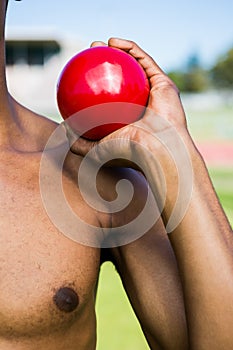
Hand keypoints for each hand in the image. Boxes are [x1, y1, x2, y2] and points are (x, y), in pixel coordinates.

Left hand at [64, 38, 188, 163]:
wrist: (158, 150)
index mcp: (129, 118)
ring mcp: (155, 94)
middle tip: (89, 55)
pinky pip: (146, 61)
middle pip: (122, 79)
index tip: (80, 75)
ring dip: (117, 51)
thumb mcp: (95, 150)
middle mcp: (142, 105)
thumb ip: (79, 142)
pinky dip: (131, 49)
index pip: (110, 97)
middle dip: (105, 63)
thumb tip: (63, 129)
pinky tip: (113, 41)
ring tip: (99, 44)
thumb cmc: (128, 152)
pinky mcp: (165, 84)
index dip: (95, 83)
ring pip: (135, 67)